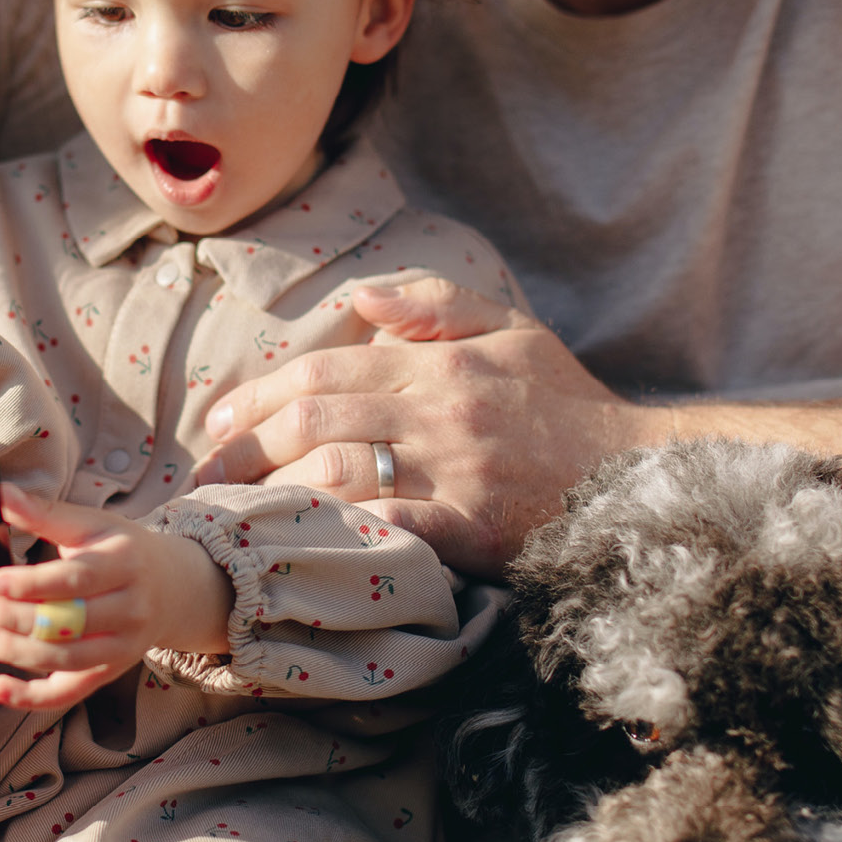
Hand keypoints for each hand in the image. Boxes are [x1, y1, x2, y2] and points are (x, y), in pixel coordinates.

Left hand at [0, 485, 231, 711]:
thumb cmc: (123, 550)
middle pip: (69, 623)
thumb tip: (1, 492)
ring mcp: (123, 647)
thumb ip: (46, 513)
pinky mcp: (109, 672)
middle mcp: (130, 608)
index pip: (77, 578)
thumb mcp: (93, 524)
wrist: (174, 588)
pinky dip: (30, 698)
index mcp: (125, 562)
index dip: (33, 584)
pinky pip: (69, 694)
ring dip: (15, 653)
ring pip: (65, 660)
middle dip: (15, 619)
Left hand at [190, 279, 653, 573]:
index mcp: (440, 362)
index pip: (327, 367)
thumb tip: (360, 296)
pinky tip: (300, 545)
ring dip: (275, 492)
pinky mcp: (473, 530)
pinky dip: (339, 533)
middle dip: (248, 447)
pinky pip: (390, 528)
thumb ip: (436, 301)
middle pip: (317, 418)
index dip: (262, 393)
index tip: (220, 420)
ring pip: (340, 472)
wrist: (636, 473)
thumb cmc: (566, 401)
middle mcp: (440, 411)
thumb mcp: (511, 328)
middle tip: (206, 476)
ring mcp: (456, 472)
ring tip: (235, 514)